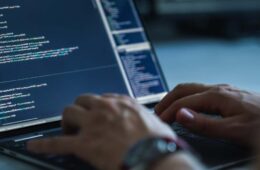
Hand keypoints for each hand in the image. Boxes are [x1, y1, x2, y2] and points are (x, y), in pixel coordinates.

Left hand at [27, 94, 175, 169]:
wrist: (156, 156)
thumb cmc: (159, 141)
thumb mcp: (155, 121)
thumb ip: (145, 116)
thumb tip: (147, 119)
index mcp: (122, 103)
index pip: (103, 98)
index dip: (98, 106)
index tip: (97, 111)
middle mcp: (105, 109)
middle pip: (83, 99)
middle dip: (80, 108)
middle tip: (80, 119)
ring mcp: (93, 125)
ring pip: (68, 112)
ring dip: (67, 121)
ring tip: (67, 129)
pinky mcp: (85, 144)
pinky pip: (58, 142)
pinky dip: (45, 144)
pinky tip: (35, 145)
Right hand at [155, 83, 259, 145]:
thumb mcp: (235, 129)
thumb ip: (205, 124)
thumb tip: (180, 114)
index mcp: (216, 96)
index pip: (183, 101)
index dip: (168, 111)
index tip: (159, 121)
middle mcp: (217, 89)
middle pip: (183, 88)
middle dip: (167, 99)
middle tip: (157, 112)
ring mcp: (222, 89)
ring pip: (190, 88)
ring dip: (175, 97)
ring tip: (167, 108)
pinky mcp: (225, 93)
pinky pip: (198, 91)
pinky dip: (186, 97)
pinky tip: (186, 105)